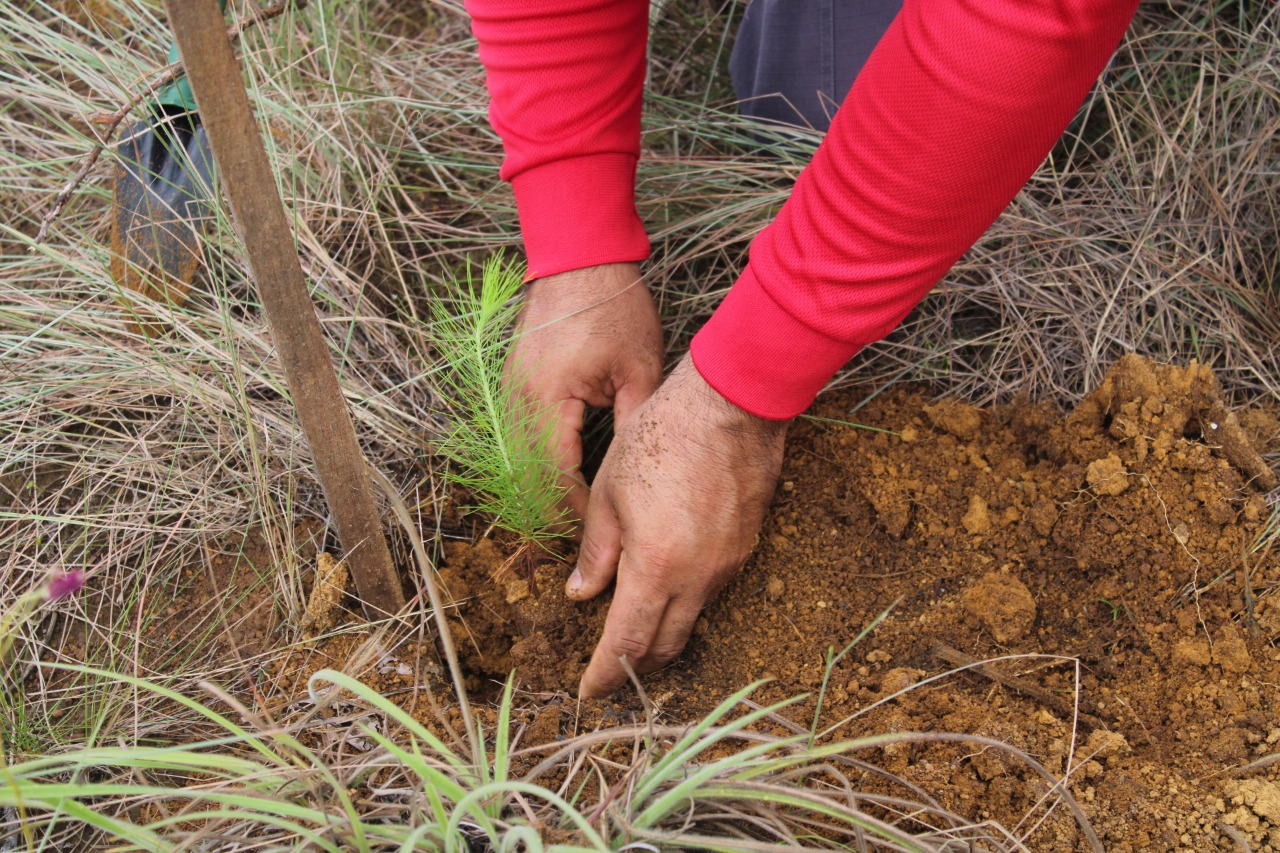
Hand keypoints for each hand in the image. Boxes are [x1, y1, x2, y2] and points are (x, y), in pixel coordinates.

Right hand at [507, 263, 662, 524]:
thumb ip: (634, 423)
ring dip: (537, 490)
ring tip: (567, 517)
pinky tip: (555, 478)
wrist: (581, 259)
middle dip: (549, 510)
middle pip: (524, 476)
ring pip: (514, 460)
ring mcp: (507, 390)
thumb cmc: (615, 309)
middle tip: (578, 538)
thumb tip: (635, 475)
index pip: (554, 475)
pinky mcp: (509, 383)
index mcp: (548, 398)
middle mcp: (517, 399)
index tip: (598, 530)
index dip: (574, 510)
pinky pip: (513, 437)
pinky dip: (531, 464)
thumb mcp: (640, 369)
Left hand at [568, 354, 788, 697]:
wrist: (732, 404)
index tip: (587, 691)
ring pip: (691, 617)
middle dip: (635, 664)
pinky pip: (712, 588)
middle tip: (610, 667)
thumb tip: (580, 594)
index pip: (628, 642)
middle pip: (666, 644)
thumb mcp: (610, 491)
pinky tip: (668, 576)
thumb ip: (596, 551)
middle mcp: (698, 577)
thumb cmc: (661, 436)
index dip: (605, 673)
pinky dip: (685, 596)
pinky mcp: (746, 547)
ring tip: (633, 619)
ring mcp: (728, 564)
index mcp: (657, 566)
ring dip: (662, 627)